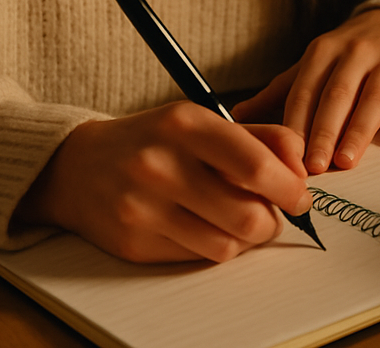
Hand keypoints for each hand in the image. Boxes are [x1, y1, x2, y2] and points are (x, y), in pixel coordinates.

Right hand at [13, 102, 311, 262]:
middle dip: (272, 219)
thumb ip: (260, 136)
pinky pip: (198, 258)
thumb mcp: (203, 121)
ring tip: (238, 217)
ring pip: (227, 244)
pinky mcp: (133, 244)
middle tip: (274, 212)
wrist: (78, 166)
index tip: (300, 194)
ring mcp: (144, 208)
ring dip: (246, 237)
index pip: (253, 163)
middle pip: (247, 214)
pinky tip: (205, 226)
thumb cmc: (155, 140)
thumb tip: (301, 161)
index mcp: (185, 124)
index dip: (288, 185)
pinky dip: (214, 246)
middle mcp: (162, 165)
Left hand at [232, 8, 379, 174]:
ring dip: (360, 129)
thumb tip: (236, 115)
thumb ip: (282, 89)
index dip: (296, 124)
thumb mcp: (316, 61)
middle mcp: (357, 52)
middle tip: (314, 167)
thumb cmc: (353, 51)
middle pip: (337, 94)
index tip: (286, 158)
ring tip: (348, 160)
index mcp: (325, 51)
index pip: (306, 90)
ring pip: (375, 97)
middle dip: (324, 131)